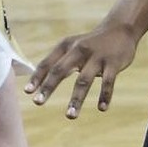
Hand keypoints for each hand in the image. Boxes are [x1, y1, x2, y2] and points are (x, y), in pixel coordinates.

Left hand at [24, 20, 138, 118]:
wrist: (120, 30)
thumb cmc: (91, 43)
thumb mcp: (73, 46)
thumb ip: (58, 61)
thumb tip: (39, 80)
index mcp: (66, 46)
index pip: (48, 63)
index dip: (37, 77)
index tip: (27, 92)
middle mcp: (79, 50)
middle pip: (60, 70)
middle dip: (48, 87)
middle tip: (38, 102)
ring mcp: (96, 57)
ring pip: (83, 80)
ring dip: (75, 100)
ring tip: (69, 116)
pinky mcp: (113, 63)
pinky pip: (108, 82)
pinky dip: (105, 96)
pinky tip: (102, 108)